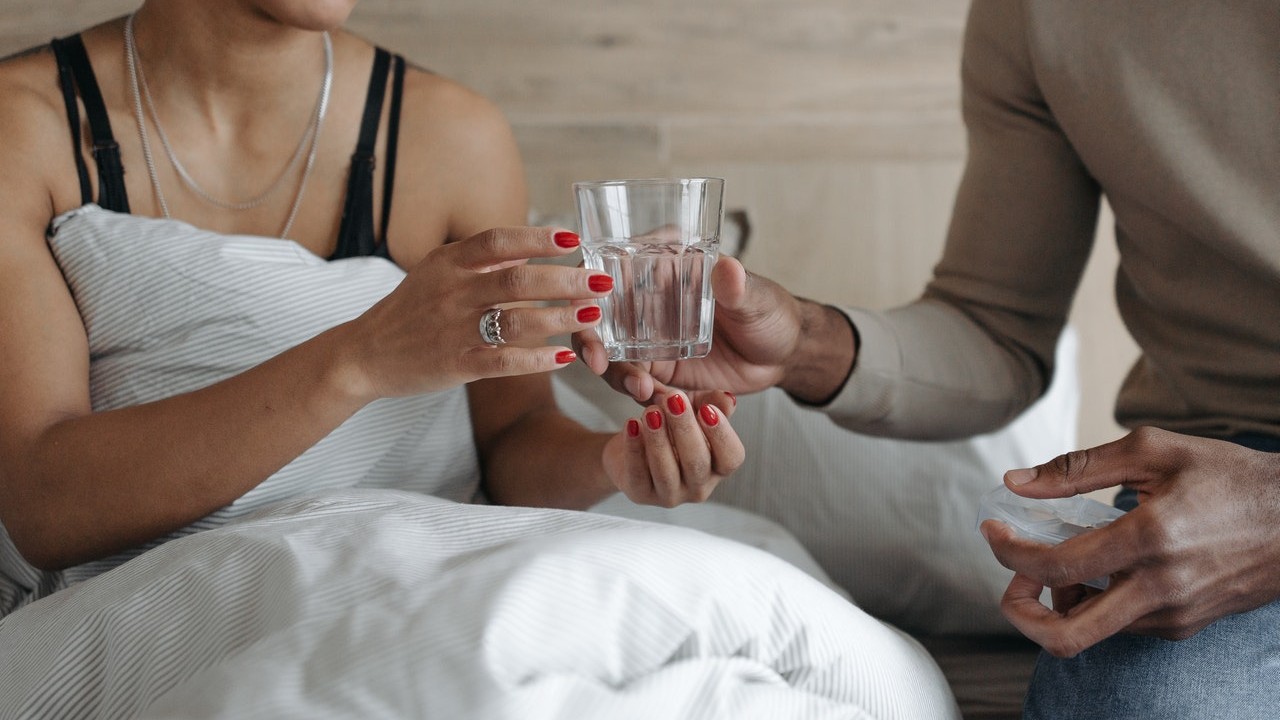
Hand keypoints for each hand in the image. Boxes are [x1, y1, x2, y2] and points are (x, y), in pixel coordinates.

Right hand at [344, 227, 610, 397]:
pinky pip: (503, 361)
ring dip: (560, 319)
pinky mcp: (456, 364)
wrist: (365, 354)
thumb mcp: (438, 271)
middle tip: (600, 282)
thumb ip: (482, 259)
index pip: (498, 241)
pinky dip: (536, 360)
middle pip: (516, 282)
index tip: (573, 240)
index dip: (537, 239)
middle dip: (564, 281)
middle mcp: (452, 292)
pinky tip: (563, 358)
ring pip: (516, 322)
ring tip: (592, 316)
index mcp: (449, 263)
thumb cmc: (411, 309)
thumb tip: (531, 246)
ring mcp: (454, 330)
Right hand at [575, 256, 849, 403]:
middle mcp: (646, 306)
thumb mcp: (757, 299)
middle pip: (599, 322)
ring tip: (647, 393)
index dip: (590, 291)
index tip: (590, 311)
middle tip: (599, 364)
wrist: (784, 356)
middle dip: (591, 344)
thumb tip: (728, 267)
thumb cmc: (771, 313)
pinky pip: (641, 390)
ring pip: (613, 361)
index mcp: (662, 271)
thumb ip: (737, 289)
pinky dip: (651, 401)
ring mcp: (649, 343)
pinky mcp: (660, 376)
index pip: (611, 273)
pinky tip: (673, 405)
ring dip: (620, 377)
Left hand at [601, 390, 743, 506]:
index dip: (721, 434)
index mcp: (718, 467)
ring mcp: (670, 495)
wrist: (633, 444)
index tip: (706, 409)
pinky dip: (634, 448)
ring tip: (651, 412)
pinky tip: (632, 424)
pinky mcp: (641, 495)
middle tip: (673, 399)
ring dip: (659, 439)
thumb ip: (712, 403)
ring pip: (666, 472)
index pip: (731, 457)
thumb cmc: (671, 429)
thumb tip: (728, 399)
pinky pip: (637, 474)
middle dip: (685, 429)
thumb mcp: (693, 410)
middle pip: (697, 463)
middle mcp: (698, 486)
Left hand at [980, 427, 1279, 657]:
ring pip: (1090, 630)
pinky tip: (1098, 567)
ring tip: (1063, 559)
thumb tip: (1016, 483)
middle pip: (1065, 635)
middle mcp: (1160, 590)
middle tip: (1014, 576)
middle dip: (1020, 611)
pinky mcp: (1184, 626)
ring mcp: (1173, 615)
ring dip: (1060, 600)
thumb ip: (1077, 468)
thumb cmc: (1228, 476)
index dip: (1009, 551)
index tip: (992, 529)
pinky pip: (1119, 624)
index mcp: (1150, 540)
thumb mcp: (1153, 451)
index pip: (1056, 565)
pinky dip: (1093, 601)